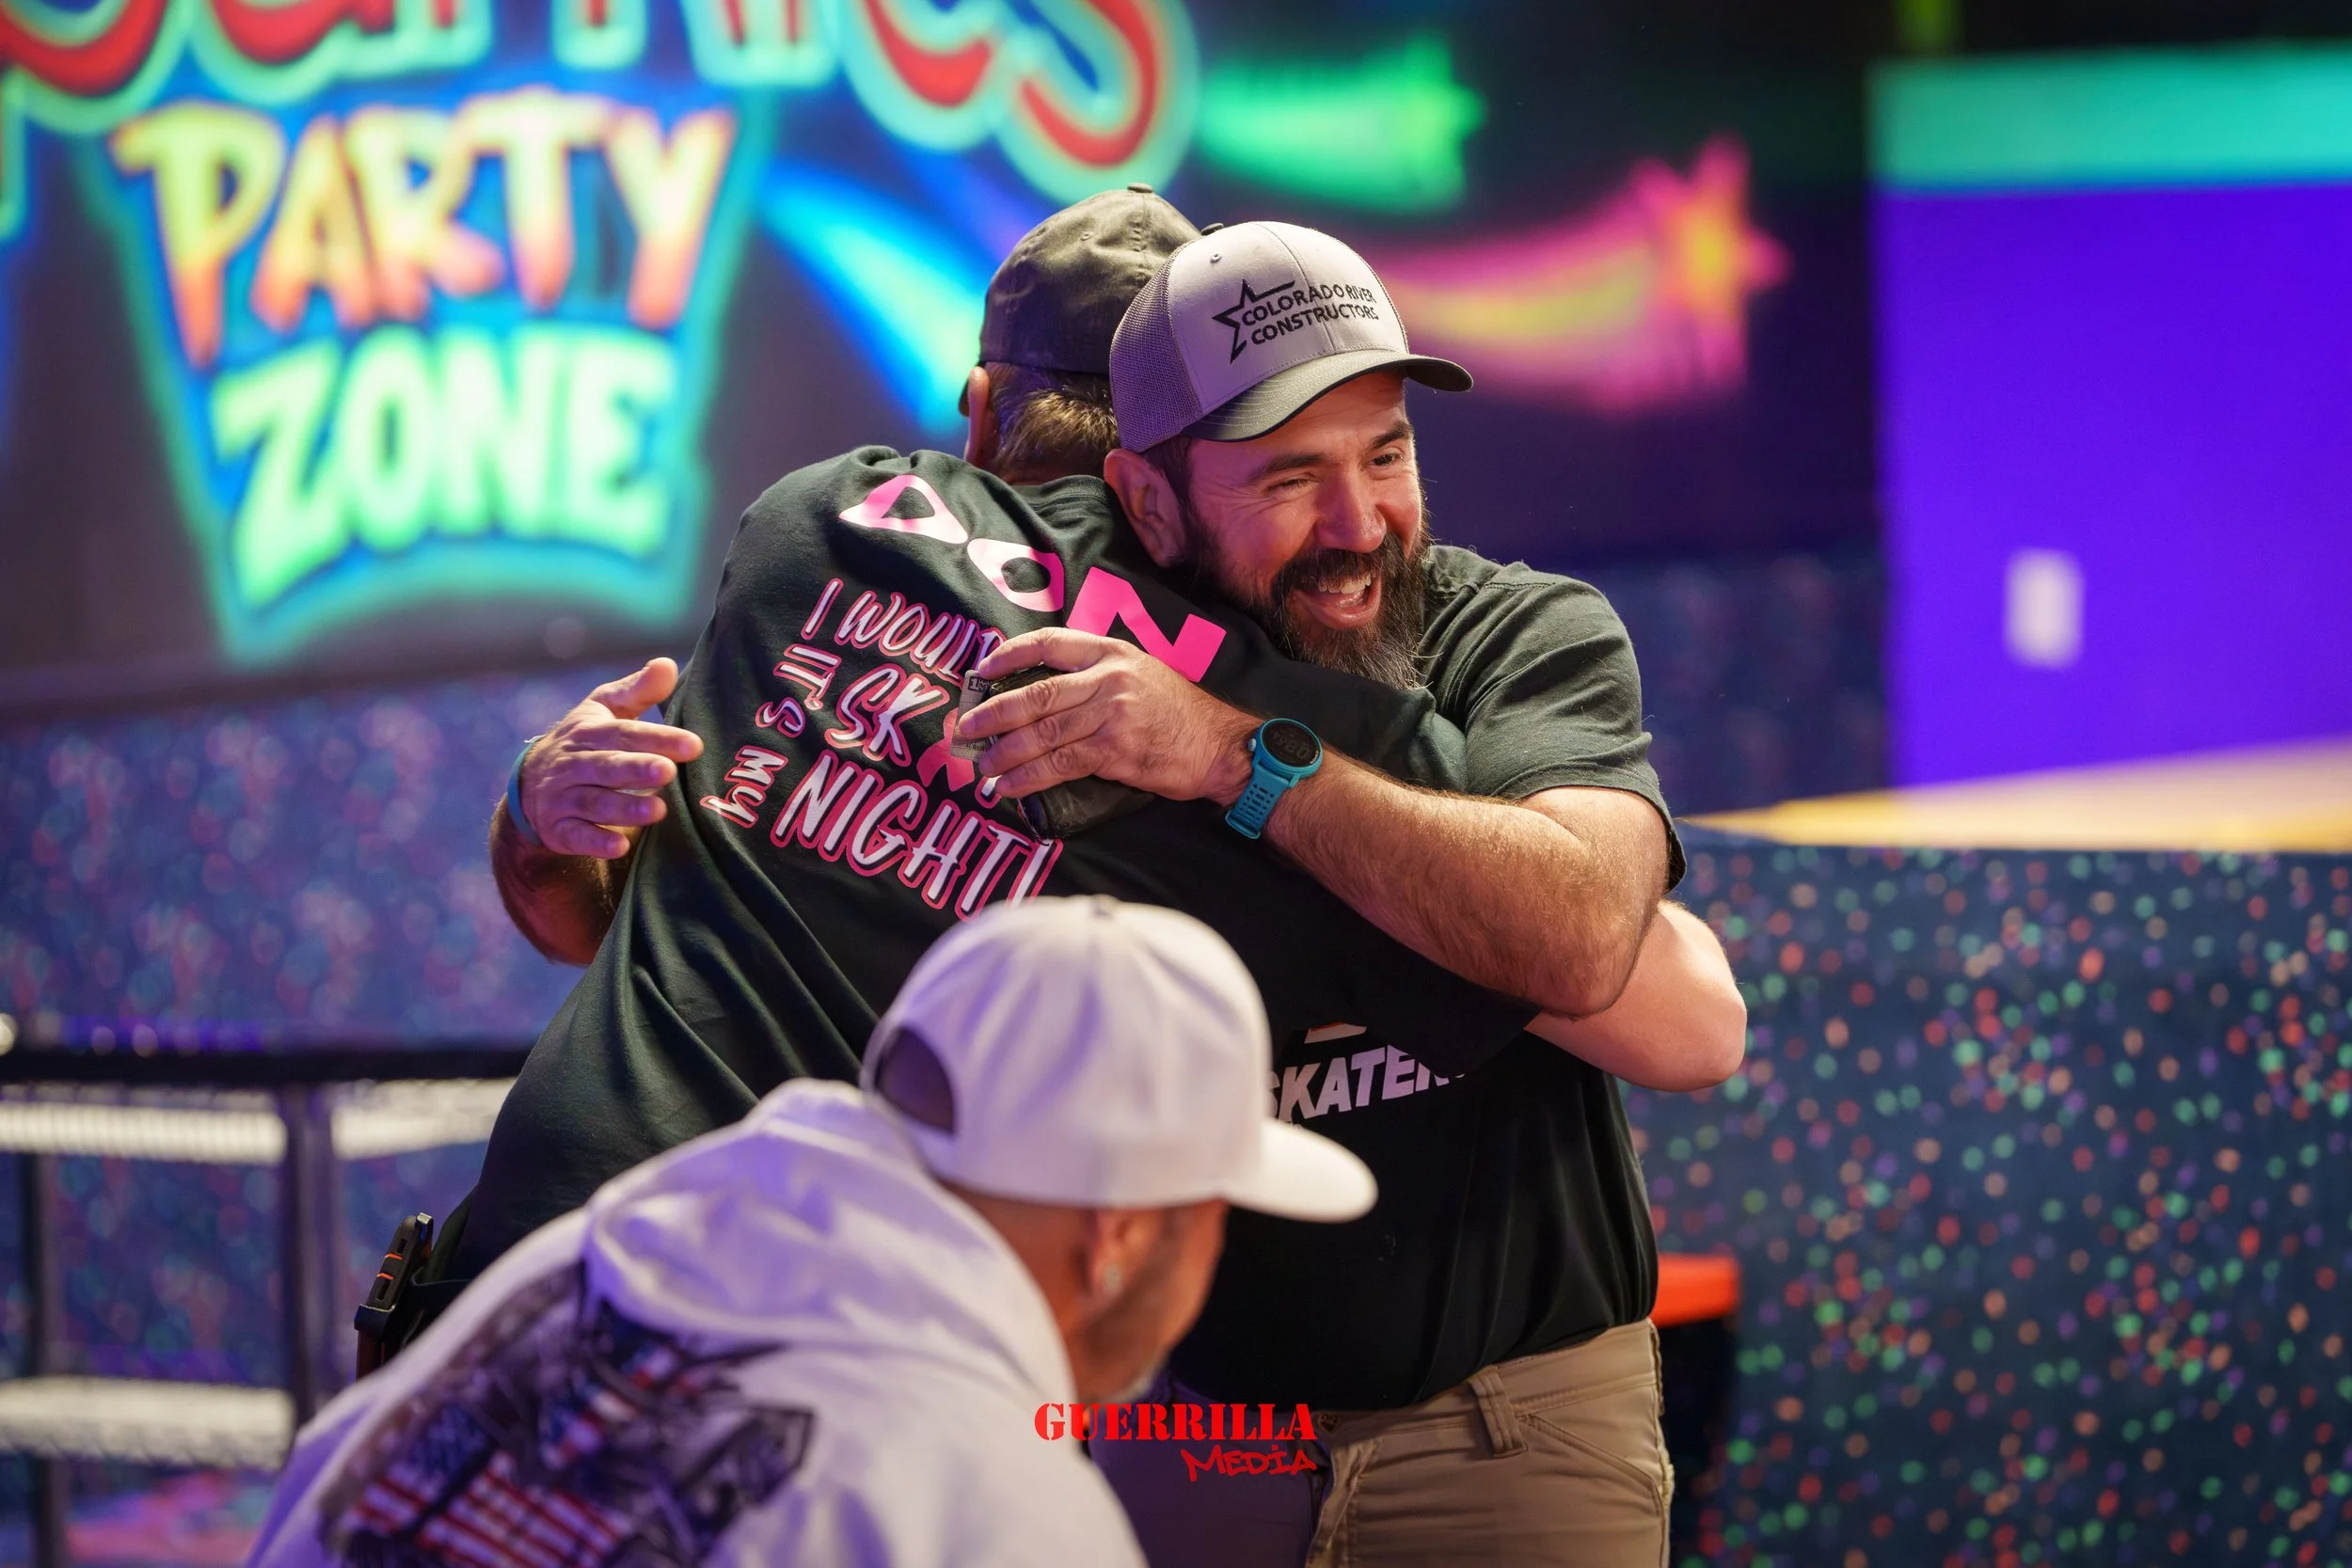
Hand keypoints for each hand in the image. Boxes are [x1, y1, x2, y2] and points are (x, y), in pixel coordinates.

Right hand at [519, 659, 704, 857]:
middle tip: (667, 772)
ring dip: (624, 809)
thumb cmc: (584, 743)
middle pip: (606, 766)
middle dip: (636, 769)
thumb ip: (637, 691)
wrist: (530, 787)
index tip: (693, 745)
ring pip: (593, 803)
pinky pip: (575, 837)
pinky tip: (620, 848)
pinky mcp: (558, 830)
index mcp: (588, 732)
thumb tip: (668, 664)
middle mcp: (573, 764)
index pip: (624, 733)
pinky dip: (596, 843)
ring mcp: (562, 797)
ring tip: (658, 811)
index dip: (657, 738)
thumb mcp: (603, 711)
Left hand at [957, 630, 1257, 803]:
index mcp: (1111, 652)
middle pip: (1035, 694)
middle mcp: (1108, 678)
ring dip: (1003, 752)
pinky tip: (1008, 787)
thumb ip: (1095, 676)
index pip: (1049, 643)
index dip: (1009, 655)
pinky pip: (1059, 764)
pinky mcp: (1114, 750)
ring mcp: (1110, 714)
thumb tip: (1041, 694)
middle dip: (992, 714)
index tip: (980, 671)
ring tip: (980, 766)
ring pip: (1042, 732)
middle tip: (964, 730)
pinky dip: (1028, 778)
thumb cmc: (1178, 714)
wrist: (1219, 747)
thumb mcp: (1140, 674)